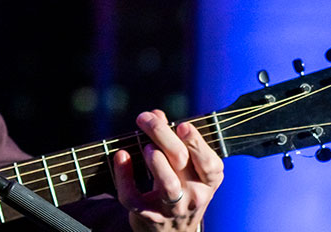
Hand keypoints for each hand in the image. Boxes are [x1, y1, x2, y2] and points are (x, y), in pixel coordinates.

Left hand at [111, 109, 223, 231]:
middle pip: (182, 162)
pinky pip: (133, 198)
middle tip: (145, 118)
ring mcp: (172, 208)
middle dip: (163, 136)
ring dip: (155, 162)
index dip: (197, 143)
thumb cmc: (180, 189)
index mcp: (208, 181)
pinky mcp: (148, 216)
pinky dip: (124, 177)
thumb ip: (173, 140)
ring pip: (167, 185)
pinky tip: (120, 157)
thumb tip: (157, 114)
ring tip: (145, 146)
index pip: (210, 162)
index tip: (182, 125)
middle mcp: (194, 195)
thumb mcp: (186, 169)